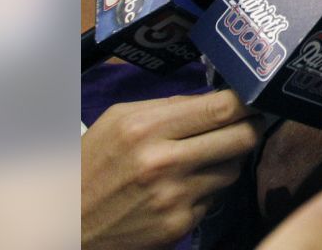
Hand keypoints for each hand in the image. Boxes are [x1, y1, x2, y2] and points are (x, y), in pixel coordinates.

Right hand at [81, 90, 263, 249]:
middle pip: (241, 137)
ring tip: (204, 159)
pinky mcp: (179, 224)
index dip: (247, 102)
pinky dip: (208, 190)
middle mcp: (163, 161)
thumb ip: (168, 106)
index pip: (222, 108)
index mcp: (146, 127)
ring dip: (227, 162)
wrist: (67, 220)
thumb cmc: (94, 162)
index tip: (255, 99)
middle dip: (250, 129)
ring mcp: (174, 196)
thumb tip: (215, 98)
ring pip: (234, 169)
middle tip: (248, 125)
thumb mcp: (119, 120)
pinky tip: (186, 187)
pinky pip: (216, 198)